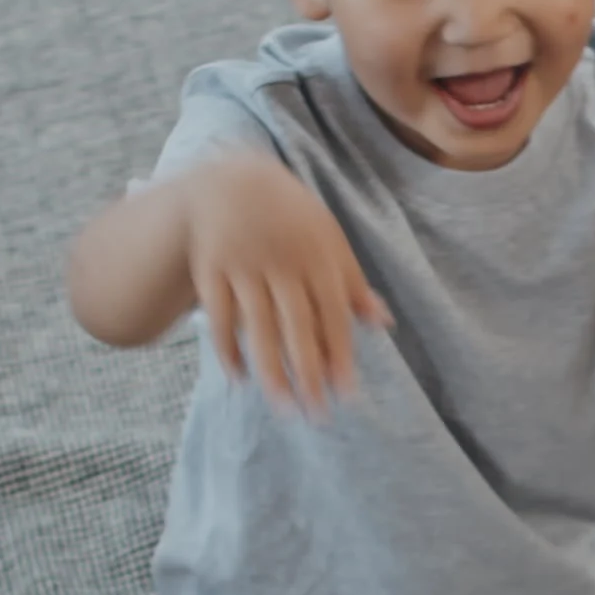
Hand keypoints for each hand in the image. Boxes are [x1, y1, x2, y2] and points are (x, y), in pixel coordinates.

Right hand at [181, 150, 389, 408]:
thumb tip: (383, 323)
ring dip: (271, 371)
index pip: (333, 314)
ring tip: (284, 406)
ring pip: (259, 327)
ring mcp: (244, 265)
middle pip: (297, 326)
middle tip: (317, 414)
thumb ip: (352, 282)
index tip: (345, 393)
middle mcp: (282, 261)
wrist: (232, 181)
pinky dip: (228, 349)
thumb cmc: (292, 219)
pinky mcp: (211, 268)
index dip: (340, 354)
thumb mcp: (328, 239)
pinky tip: (241, 378)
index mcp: (318, 255)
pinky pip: (220, 317)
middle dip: (308, 372)